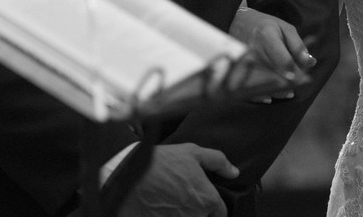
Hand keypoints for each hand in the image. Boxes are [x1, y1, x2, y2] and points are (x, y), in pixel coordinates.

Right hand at [118, 143, 236, 216]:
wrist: (128, 175)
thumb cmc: (162, 162)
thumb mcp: (193, 152)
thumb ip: (218, 162)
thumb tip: (234, 172)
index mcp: (207, 199)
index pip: (220, 214)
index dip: (214, 208)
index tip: (206, 203)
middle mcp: (195, 216)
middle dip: (196, 212)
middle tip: (182, 199)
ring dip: (182, 214)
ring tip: (170, 203)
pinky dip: (167, 216)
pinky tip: (160, 209)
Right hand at [229, 6, 315, 101]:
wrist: (241, 24)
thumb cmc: (268, 26)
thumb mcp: (287, 29)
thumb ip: (298, 46)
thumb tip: (310, 63)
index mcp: (267, 36)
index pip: (284, 60)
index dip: (296, 72)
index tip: (305, 78)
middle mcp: (253, 50)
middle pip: (274, 74)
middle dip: (290, 82)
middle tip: (300, 84)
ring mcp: (243, 62)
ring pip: (263, 83)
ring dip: (278, 91)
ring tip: (290, 92)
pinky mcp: (238, 70)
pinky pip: (247, 88)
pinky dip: (260, 96)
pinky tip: (270, 98)